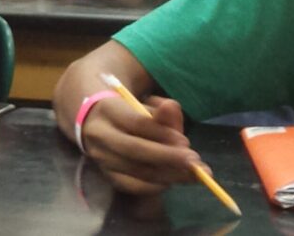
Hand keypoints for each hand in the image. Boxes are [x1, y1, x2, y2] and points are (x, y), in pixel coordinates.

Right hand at [80, 95, 201, 194]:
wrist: (99, 125)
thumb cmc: (129, 113)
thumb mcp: (145, 106)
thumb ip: (162, 110)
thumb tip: (172, 107)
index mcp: (108, 110)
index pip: (136, 123)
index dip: (162, 133)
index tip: (186, 141)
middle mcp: (100, 135)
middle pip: (133, 149)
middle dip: (167, 157)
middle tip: (194, 163)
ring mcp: (101, 158)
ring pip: (135, 170)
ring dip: (168, 174)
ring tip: (192, 174)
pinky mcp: (107, 175)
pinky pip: (133, 186)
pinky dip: (155, 186)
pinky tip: (172, 180)